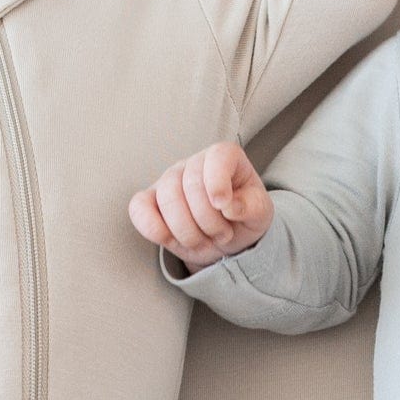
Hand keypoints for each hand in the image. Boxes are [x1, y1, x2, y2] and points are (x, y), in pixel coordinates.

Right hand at [129, 140, 271, 270]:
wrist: (224, 238)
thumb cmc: (242, 216)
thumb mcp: (260, 213)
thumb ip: (253, 206)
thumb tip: (230, 206)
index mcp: (224, 158)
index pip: (217, 157)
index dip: (218, 182)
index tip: (224, 206)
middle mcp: (193, 164)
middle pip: (190, 185)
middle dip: (208, 220)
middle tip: (223, 236)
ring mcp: (168, 180)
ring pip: (166, 199)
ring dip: (187, 231)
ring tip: (204, 243)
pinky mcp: (150, 201)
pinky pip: (139, 208)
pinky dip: (152, 227)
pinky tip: (169, 240)